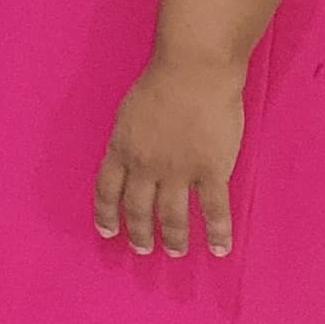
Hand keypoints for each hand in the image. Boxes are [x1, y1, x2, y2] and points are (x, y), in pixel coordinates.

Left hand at [95, 53, 243, 256]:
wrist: (194, 71)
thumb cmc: (163, 81)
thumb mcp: (129, 112)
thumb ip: (129, 138)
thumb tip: (129, 156)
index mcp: (122, 148)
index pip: (107, 189)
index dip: (106, 213)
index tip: (107, 231)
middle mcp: (145, 166)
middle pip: (137, 208)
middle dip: (139, 233)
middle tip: (142, 250)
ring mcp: (178, 171)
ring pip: (172, 216)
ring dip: (172, 238)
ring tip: (174, 252)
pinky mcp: (211, 171)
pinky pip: (213, 210)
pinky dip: (216, 232)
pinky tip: (218, 248)